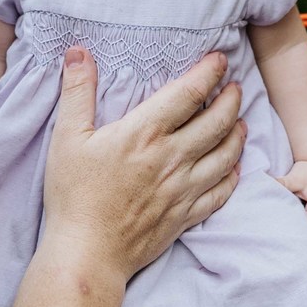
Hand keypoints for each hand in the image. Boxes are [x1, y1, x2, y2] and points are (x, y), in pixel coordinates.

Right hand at [42, 47, 244, 286]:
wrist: (88, 255)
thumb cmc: (74, 195)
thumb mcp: (67, 137)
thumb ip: (76, 92)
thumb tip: (77, 51)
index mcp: (145, 133)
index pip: (189, 94)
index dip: (209, 73)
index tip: (220, 60)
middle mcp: (173, 158)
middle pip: (217, 122)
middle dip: (231, 100)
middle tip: (235, 87)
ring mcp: (184, 189)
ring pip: (226, 156)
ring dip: (237, 134)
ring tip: (240, 121)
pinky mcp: (186, 216)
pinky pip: (221, 192)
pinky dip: (233, 176)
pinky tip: (234, 168)